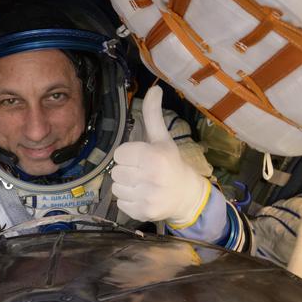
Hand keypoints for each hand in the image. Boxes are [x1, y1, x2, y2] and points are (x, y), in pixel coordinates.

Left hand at [111, 86, 210, 225]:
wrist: (186, 195)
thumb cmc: (171, 163)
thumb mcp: (162, 138)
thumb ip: (153, 114)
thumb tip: (154, 88)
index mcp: (154, 157)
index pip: (120, 154)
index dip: (128, 155)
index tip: (141, 158)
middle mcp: (150, 178)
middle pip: (116, 172)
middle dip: (127, 170)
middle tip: (142, 172)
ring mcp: (146, 198)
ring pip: (115, 188)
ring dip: (126, 186)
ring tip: (142, 184)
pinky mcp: (142, 213)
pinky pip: (120, 203)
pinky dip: (128, 200)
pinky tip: (142, 196)